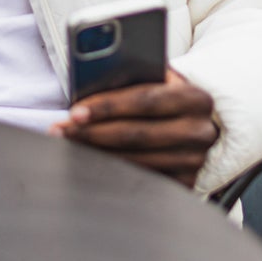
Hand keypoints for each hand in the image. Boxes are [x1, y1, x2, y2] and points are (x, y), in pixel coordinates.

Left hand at [48, 70, 218, 187]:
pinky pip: (140, 179)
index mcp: (195, 97)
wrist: (197, 120)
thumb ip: (130, 77)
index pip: (144, 100)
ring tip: (68, 145)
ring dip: (95, 154)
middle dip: (92, 133)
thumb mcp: (155, 78)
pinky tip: (89, 162)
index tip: (74, 112)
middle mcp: (200, 131)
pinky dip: (111, 171)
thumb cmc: (164, 94)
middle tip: (61, 131)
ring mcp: (195, 161)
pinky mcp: (186, 183)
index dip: (106, 106)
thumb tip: (85, 84)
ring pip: (135, 160)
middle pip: (136, 134)